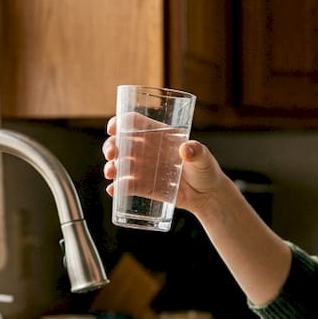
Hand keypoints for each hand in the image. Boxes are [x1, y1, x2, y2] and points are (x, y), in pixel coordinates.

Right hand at [101, 115, 230, 215]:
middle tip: (111, 154)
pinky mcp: (144, 187)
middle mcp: (147, 150)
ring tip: (111, 173)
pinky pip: (126, 186)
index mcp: (159, 135)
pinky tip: (113, 190)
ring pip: (120, 164)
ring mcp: (143, 168)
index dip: (120, 122)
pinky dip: (117, 187)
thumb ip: (197, 152)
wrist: (207, 195)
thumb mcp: (204, 158)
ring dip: (111, 166)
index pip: (134, 122)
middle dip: (110, 146)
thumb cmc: (206, 170)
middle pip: (121, 142)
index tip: (113, 129)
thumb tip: (187, 149)